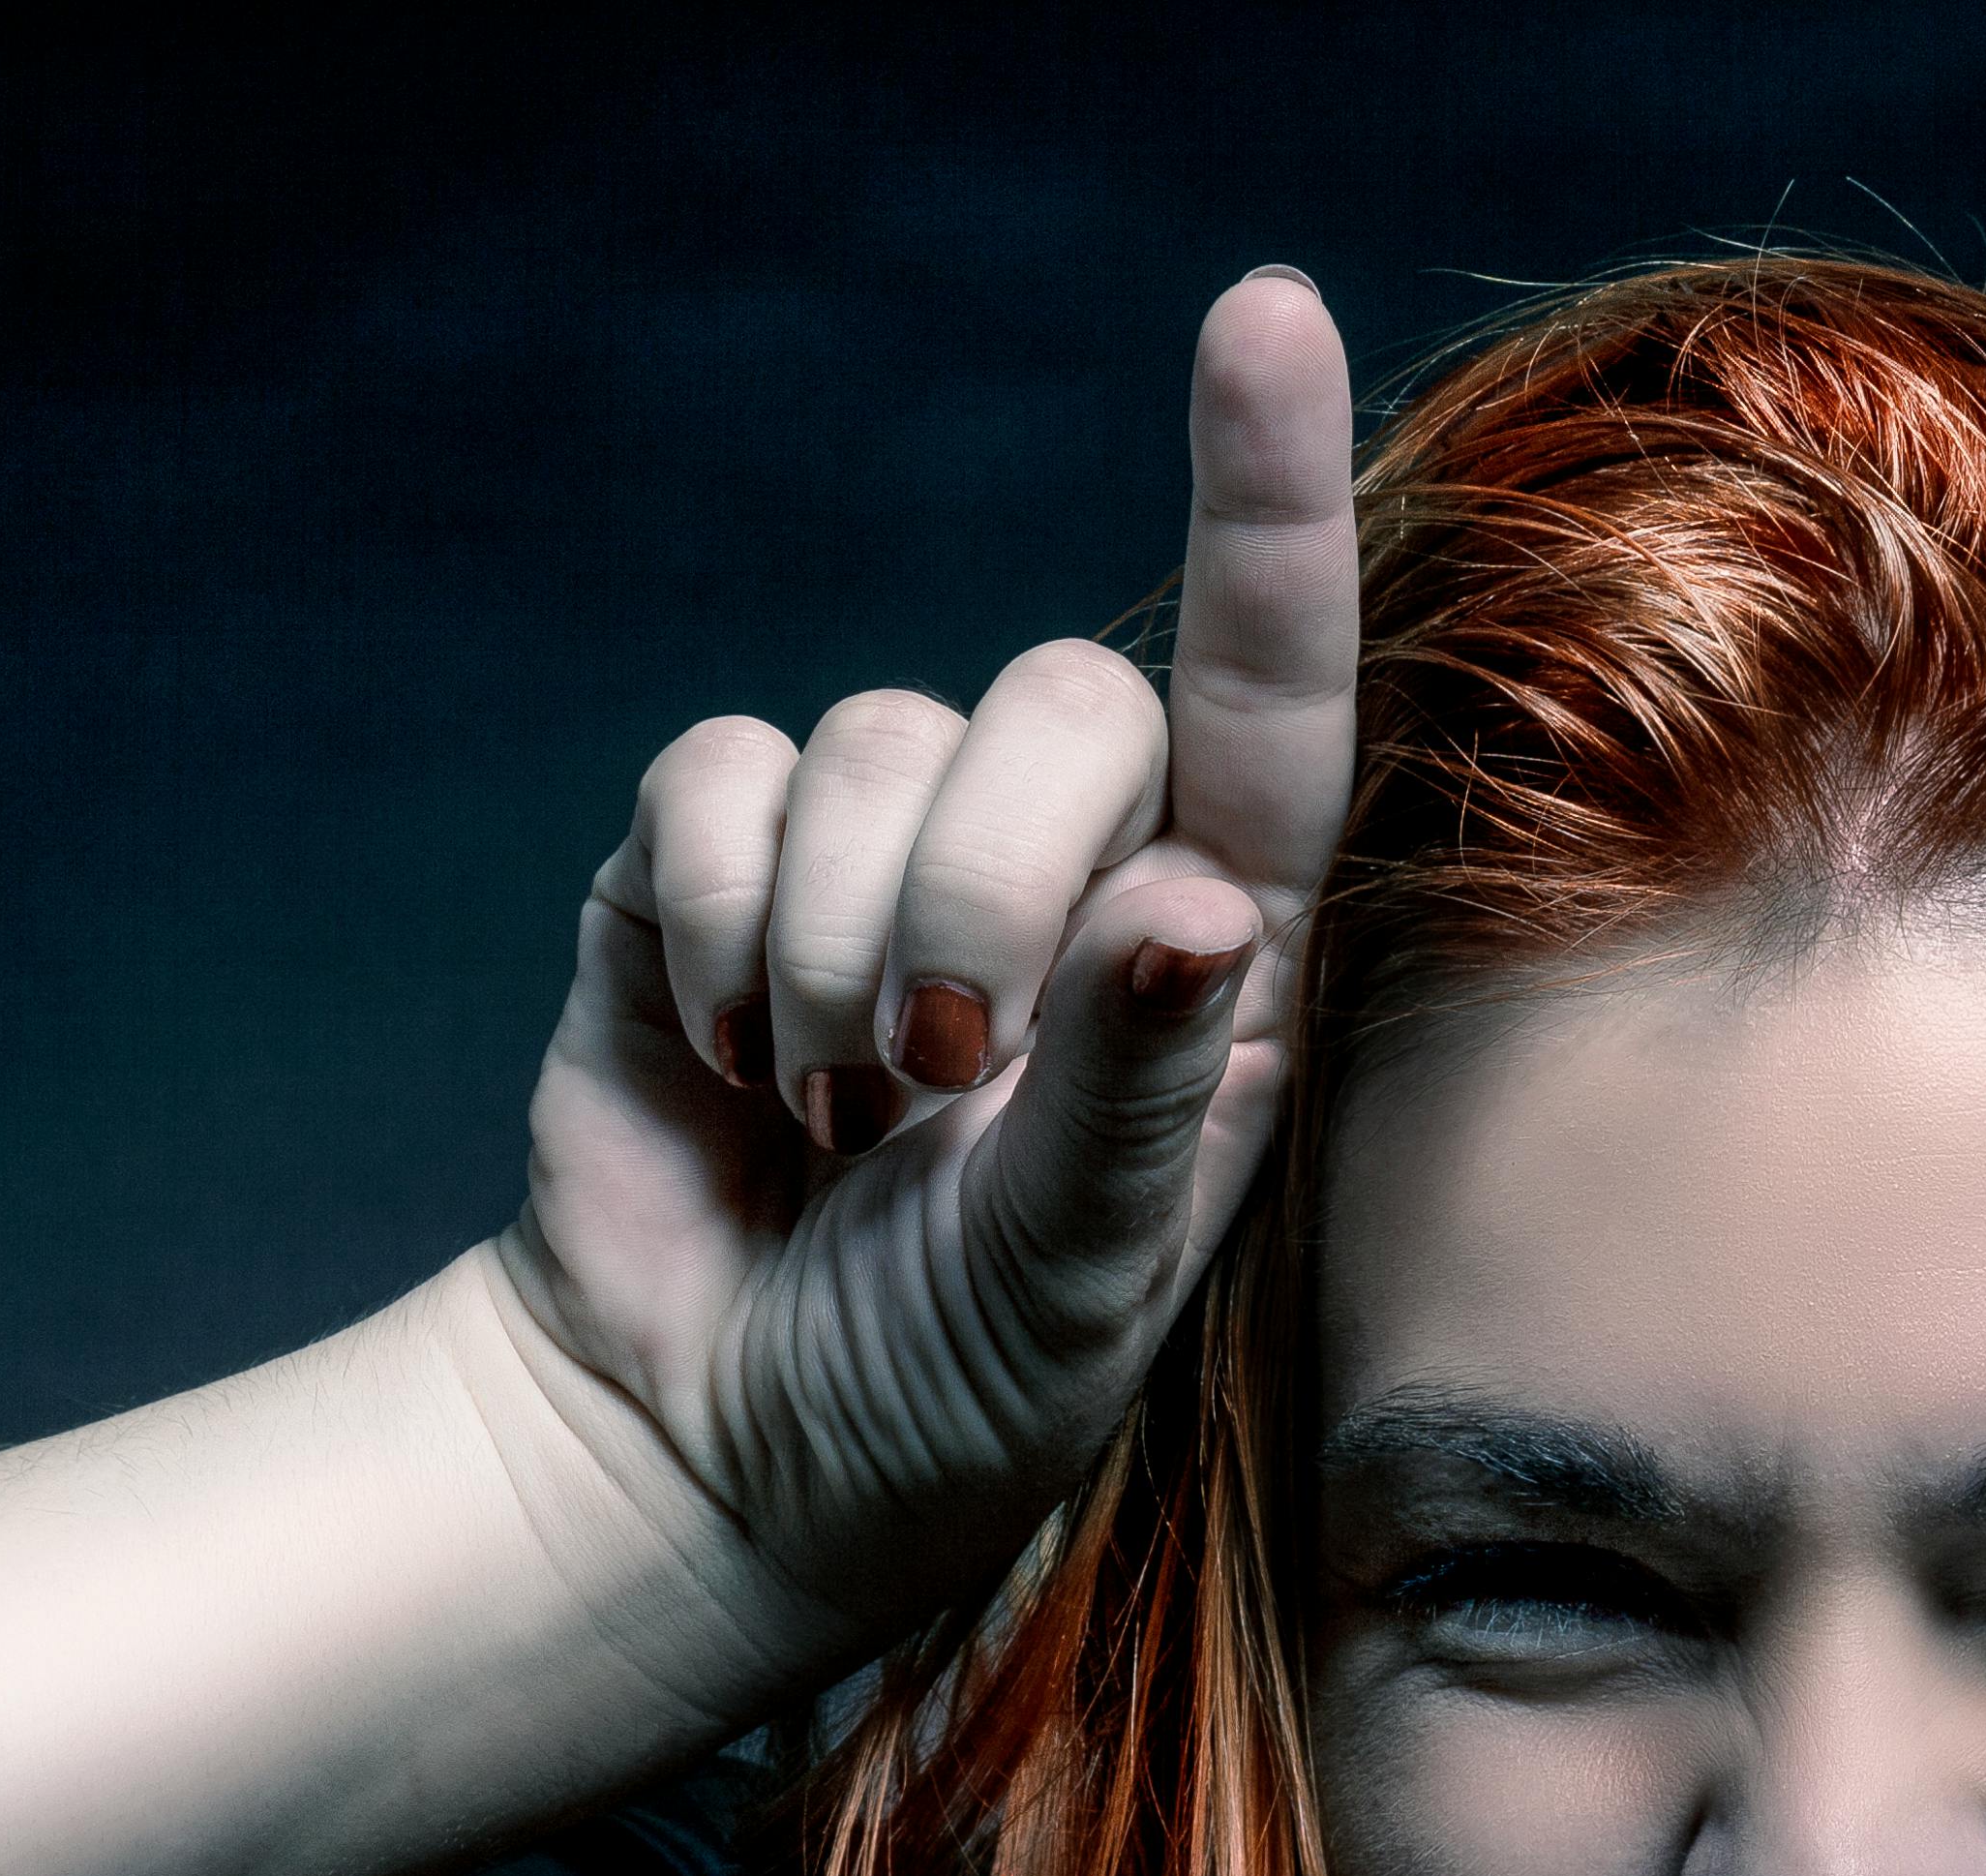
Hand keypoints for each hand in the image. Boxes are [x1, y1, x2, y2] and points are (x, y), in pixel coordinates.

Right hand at [491, 267, 1355, 1655]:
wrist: (714, 1450)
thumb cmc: (949, 1391)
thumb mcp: (1075, 1284)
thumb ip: (1134, 1092)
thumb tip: (1191, 902)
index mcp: (1214, 954)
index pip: (1272, 693)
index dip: (1262, 503)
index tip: (1253, 314)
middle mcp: (1072, 869)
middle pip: (1056, 694)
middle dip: (980, 893)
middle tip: (935, 1082)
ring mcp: (885, 855)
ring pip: (873, 733)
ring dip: (838, 949)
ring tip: (840, 1113)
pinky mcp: (712, 868)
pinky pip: (718, 772)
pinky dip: (715, 922)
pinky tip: (734, 1058)